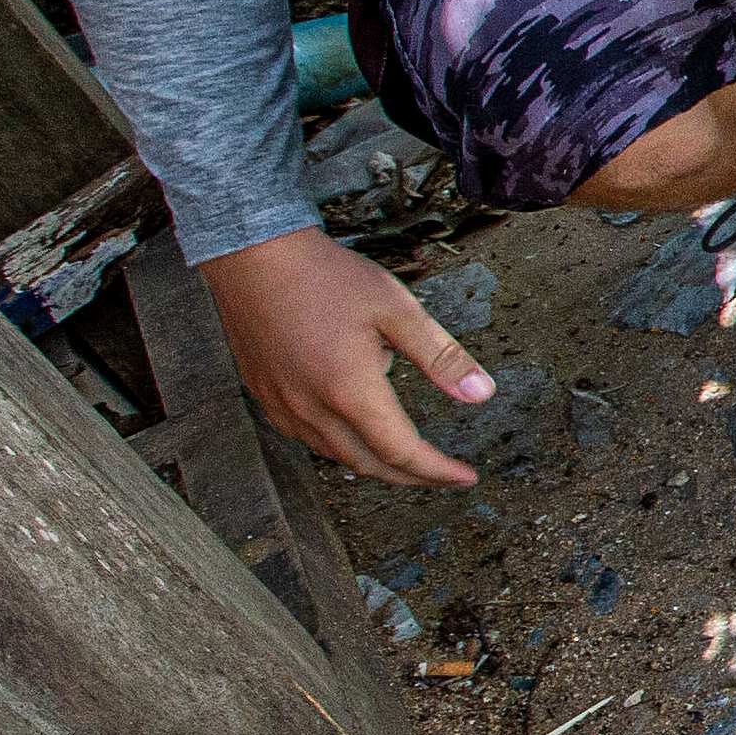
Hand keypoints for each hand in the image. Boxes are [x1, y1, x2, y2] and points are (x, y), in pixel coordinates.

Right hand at [199, 226, 492, 488]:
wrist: (253, 256)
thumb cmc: (327, 277)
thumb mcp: (398, 310)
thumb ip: (441, 358)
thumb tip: (482, 395)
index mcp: (349, 392)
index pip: (401, 452)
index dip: (437, 471)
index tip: (466, 478)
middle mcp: (311, 409)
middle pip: (369, 464)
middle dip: (412, 477)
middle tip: (443, 476)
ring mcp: (281, 405)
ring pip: (334, 455)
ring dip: (375, 464)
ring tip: (407, 459)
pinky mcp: (264, 394)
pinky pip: (305, 438)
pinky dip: (339, 447)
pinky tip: (354, 433)